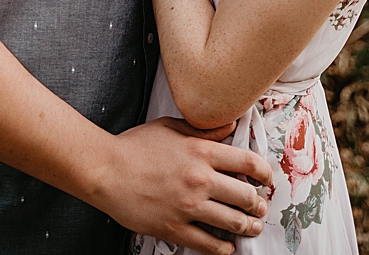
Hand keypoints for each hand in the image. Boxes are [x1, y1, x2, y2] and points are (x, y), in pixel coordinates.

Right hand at [94, 117, 270, 254]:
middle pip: (247, 197)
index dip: (264, 173)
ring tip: (249, 226)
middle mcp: (199, 179)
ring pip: (234, 222)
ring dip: (248, 226)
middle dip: (258, 204)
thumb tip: (230, 126)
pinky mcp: (175, 227)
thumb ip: (202, 129)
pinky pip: (210, 245)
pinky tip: (227, 245)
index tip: (265, 179)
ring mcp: (188, 206)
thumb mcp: (168, 127)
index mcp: (200, 151)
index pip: (249, 163)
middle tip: (258, 206)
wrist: (104, 169)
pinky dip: (224, 248)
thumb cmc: (133, 147)